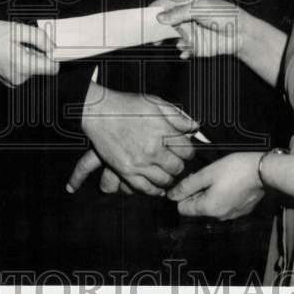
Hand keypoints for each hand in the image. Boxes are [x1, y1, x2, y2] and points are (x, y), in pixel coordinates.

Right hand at [0, 20, 58, 86]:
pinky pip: (22, 68)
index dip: (54, 55)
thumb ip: (39, 38)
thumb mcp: (16, 29)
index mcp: (24, 66)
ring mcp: (13, 80)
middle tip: (20, 40)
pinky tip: (6, 51)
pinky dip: (19, 58)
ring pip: (32, 66)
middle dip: (36, 51)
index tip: (48, 45)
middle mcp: (20, 78)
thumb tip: (54, 47)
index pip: (53, 68)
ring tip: (11, 45)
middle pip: (42, 65)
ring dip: (26, 54)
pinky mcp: (8, 79)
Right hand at [69, 87, 198, 195]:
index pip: (187, 151)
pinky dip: (154, 189)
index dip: (187, 150)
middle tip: (174, 160)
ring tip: (165, 170)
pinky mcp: (125, 171)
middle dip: (178, 164)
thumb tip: (194, 127)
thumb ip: (177, 116)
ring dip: (167, 176)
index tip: (183, 150)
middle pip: (177, 167)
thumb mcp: (155, 103)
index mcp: (162, 131)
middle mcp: (152, 149)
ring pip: (164, 180)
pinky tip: (156, 185)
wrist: (98, 113)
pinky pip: (145, 188)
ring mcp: (138, 162)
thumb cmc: (126, 106)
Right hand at [154, 0, 248, 59]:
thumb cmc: (225, 15)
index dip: (154, 8)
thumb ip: (180, 13)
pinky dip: (181, 50)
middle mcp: (185, 14)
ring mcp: (188, 29)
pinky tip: (184, 51)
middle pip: (164, 19)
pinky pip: (182, 48)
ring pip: (170, 34)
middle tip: (147, 31)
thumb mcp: (201, 9)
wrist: (241, 34)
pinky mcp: (193, 44)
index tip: (144, 16)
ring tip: (161, 42)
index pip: (165, 2)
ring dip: (165, 39)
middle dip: (155, 25)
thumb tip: (161, 17)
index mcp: (186, 0)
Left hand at [167, 152, 264, 219]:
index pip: (183, 209)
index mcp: (209, 209)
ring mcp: (232, 215)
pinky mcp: (241, 210)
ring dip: (210, 193)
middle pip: (197, 207)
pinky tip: (229, 182)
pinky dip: (223, 195)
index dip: (182, 194)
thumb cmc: (236, 169)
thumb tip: (171, 195)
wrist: (263, 171)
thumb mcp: (207, 173)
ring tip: (219, 177)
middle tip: (206, 175)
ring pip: (211, 206)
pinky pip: (224, 205)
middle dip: (197, 192)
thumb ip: (187, 185)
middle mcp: (219, 217)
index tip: (190, 180)